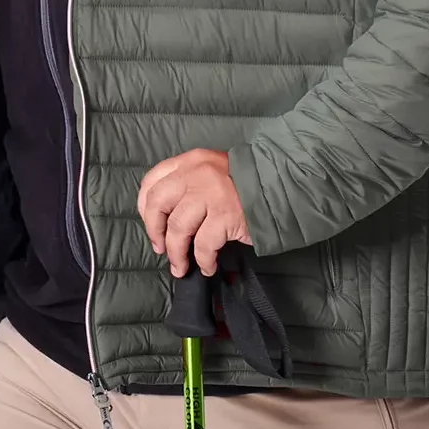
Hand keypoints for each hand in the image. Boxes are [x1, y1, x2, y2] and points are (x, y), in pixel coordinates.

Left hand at [137, 148, 252, 277]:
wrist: (283, 184)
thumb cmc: (246, 182)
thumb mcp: (212, 171)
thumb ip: (189, 184)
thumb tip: (164, 217)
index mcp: (190, 162)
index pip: (152, 181)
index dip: (145, 207)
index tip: (151, 224)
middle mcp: (197, 174)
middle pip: (158, 203)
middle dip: (154, 230)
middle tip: (160, 248)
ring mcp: (212, 194)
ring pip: (178, 227)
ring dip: (176, 253)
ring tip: (180, 267)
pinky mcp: (227, 216)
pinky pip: (204, 245)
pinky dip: (203, 260)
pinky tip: (207, 266)